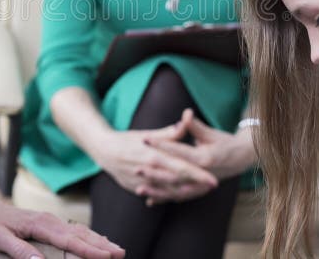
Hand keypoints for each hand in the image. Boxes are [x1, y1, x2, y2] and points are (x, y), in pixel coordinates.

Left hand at [0, 152, 123, 258]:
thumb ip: (19, 251)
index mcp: (41, 224)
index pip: (70, 240)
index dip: (89, 250)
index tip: (106, 257)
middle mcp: (50, 220)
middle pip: (81, 234)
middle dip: (102, 244)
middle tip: (121, 253)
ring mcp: (50, 220)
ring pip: (80, 231)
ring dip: (99, 240)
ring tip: (116, 249)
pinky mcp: (48, 223)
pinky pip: (73, 230)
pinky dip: (88, 236)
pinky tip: (95, 240)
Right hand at [93, 126, 217, 199]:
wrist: (104, 151)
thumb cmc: (128, 140)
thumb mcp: (148, 134)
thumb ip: (169, 133)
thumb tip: (186, 122)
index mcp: (155, 157)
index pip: (182, 168)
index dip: (199, 175)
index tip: (213, 180)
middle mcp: (150, 172)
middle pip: (179, 182)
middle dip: (197, 185)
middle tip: (213, 185)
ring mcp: (143, 183)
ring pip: (169, 192)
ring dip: (185, 192)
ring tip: (201, 190)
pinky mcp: (137, 189)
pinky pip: (157, 195)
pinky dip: (169, 196)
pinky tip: (181, 194)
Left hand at [138, 109, 255, 204]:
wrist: (241, 159)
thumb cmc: (224, 143)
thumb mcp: (211, 133)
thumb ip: (195, 126)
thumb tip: (186, 113)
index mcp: (205, 159)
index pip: (179, 151)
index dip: (161, 145)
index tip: (145, 139)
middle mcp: (202, 175)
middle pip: (174, 175)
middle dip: (154, 173)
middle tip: (136, 167)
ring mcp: (200, 186)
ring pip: (175, 191)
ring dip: (157, 191)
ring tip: (139, 189)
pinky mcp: (198, 191)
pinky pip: (179, 197)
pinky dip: (165, 199)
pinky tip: (149, 201)